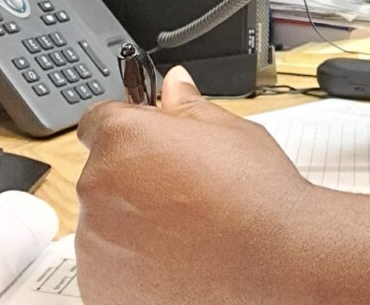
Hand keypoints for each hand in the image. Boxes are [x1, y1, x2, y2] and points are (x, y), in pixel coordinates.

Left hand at [75, 67, 315, 304]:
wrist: (275, 263)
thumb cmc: (256, 195)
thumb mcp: (228, 130)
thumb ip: (187, 106)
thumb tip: (173, 85)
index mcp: (123, 140)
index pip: (98, 121)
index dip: (127, 128)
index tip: (148, 140)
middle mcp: (98, 189)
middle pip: (103, 172)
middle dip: (133, 175)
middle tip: (180, 187)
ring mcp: (94, 244)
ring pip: (104, 220)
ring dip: (131, 220)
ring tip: (183, 227)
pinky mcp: (101, 287)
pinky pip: (107, 263)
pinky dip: (132, 261)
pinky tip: (174, 257)